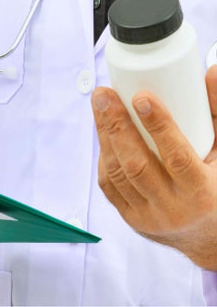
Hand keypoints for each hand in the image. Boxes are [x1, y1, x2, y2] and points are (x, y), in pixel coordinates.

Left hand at [91, 66, 216, 270]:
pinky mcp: (130, 218)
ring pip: (118, 173)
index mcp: (202, 193)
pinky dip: (104, 156)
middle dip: (116, 125)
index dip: (158, 125)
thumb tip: (210, 72)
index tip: (141, 96)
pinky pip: (109, 185)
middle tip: (104, 94)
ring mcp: (148, 216)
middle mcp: (172, 209)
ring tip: (100, 106)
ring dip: (104, 136)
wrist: (207, 235)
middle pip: (136, 164)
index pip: (176, 157)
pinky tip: (103, 134)